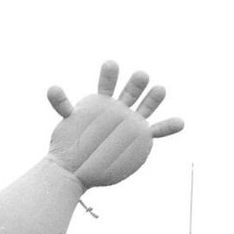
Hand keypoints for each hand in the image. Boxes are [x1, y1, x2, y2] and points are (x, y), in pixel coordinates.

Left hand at [46, 60, 181, 189]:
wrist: (75, 169)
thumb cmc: (70, 145)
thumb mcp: (67, 122)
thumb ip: (62, 104)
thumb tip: (52, 88)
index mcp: (101, 103)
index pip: (107, 85)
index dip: (109, 75)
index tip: (111, 64)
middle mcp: (118, 110)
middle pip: (130, 92)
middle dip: (135, 84)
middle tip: (140, 76)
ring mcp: (129, 124)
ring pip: (145, 108)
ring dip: (153, 98)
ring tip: (159, 89)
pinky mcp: (138, 139)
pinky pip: (156, 132)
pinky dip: (168, 127)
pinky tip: (181, 122)